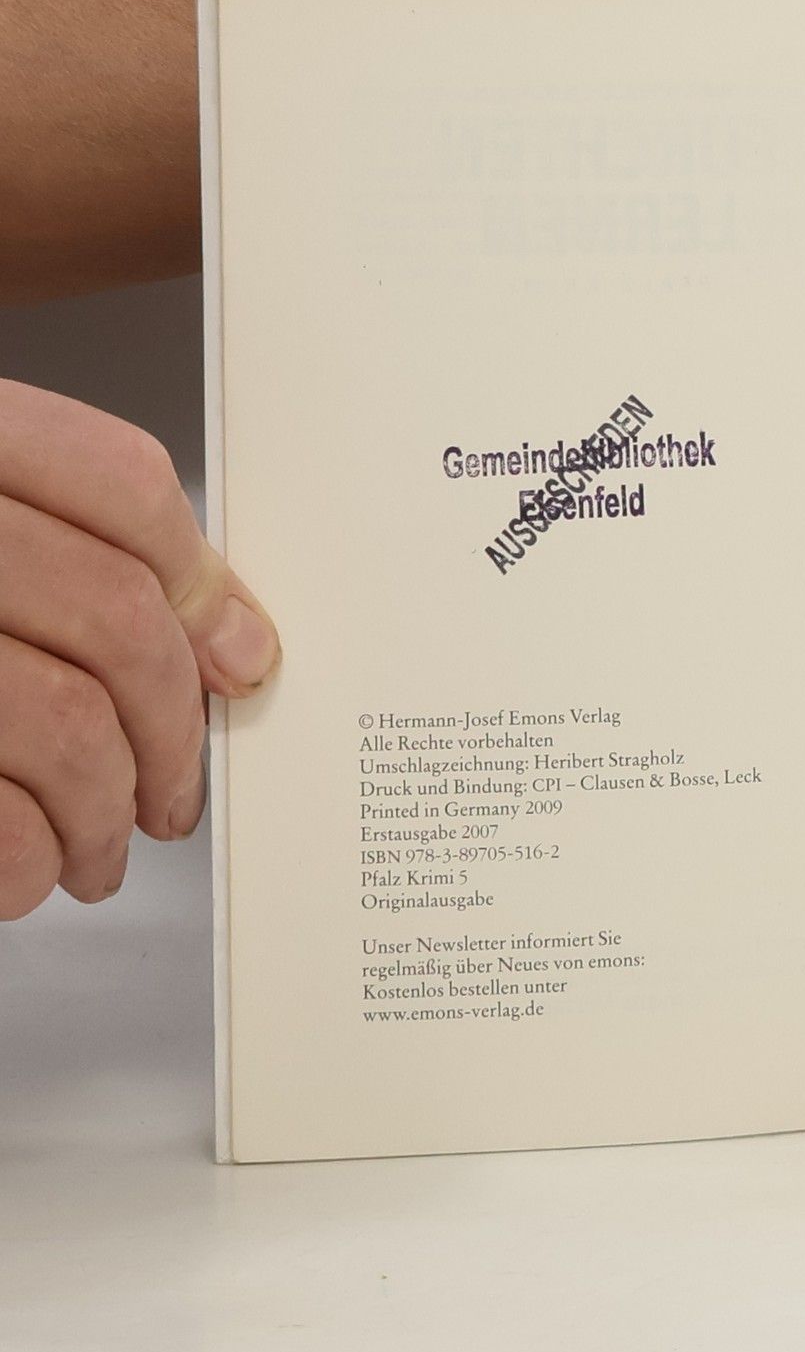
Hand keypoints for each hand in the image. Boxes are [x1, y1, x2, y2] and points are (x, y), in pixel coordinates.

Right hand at [0, 379, 279, 918]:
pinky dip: (28, 863)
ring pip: (65, 724)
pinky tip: (24, 871)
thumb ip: (65, 554)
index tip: (234, 659)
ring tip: (99, 847)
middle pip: (114, 613)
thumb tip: (232, 642)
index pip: (118, 480)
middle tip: (173, 793)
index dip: (202, 582)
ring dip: (106, 812)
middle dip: (170, 728)